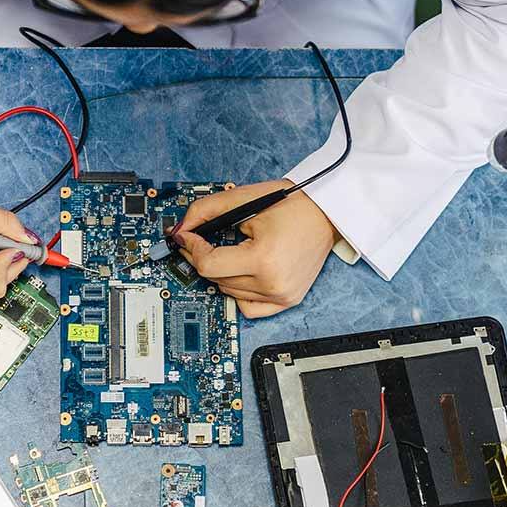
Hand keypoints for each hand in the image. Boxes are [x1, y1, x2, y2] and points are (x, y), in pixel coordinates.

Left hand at [176, 180, 336, 317]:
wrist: (326, 215)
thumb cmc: (294, 205)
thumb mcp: (245, 200)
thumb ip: (206, 211)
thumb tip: (181, 228)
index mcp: (264, 259)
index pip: (209, 265)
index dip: (191, 248)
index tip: (187, 236)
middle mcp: (273, 283)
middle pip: (216, 279)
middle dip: (203, 257)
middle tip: (202, 239)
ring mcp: (281, 296)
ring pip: (228, 292)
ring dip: (221, 273)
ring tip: (231, 251)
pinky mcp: (287, 300)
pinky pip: (248, 307)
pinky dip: (238, 292)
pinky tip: (240, 274)